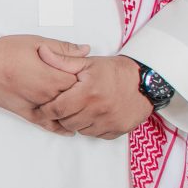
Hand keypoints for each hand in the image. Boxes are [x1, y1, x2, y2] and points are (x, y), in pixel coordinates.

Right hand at [0, 34, 88, 126]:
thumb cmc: (5, 50)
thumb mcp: (37, 42)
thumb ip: (63, 48)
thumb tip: (86, 50)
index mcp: (53, 75)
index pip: (83, 82)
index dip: (89, 79)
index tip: (94, 76)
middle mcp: (47, 94)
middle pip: (76, 100)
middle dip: (84, 97)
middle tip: (92, 94)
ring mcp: (37, 105)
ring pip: (63, 114)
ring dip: (73, 113)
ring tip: (83, 111)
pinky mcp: (25, 113)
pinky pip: (46, 125)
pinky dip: (59, 128)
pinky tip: (68, 129)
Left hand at [35, 48, 155, 138]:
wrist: (146, 81)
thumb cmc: (114, 71)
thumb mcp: (87, 62)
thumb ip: (62, 60)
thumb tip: (41, 52)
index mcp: (88, 93)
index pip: (57, 109)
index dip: (46, 110)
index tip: (42, 108)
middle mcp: (99, 110)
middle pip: (67, 122)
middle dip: (61, 116)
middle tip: (63, 106)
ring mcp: (110, 122)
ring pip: (81, 130)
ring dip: (77, 122)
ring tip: (80, 109)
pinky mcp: (119, 130)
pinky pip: (97, 135)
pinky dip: (92, 128)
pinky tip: (94, 115)